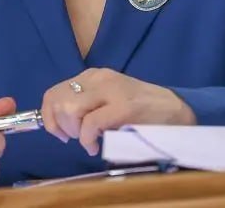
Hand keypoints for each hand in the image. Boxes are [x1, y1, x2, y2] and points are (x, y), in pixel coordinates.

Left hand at [40, 68, 195, 155]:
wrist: (176, 110)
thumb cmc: (140, 111)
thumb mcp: (108, 101)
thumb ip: (86, 105)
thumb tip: (57, 122)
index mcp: (93, 76)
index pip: (54, 92)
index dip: (48, 116)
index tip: (59, 133)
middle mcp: (99, 78)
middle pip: (57, 99)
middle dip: (59, 125)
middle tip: (75, 137)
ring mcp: (112, 91)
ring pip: (70, 108)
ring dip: (74, 131)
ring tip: (87, 140)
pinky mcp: (124, 107)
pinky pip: (90, 123)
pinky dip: (87, 140)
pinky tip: (96, 147)